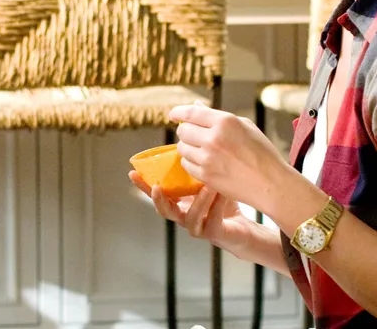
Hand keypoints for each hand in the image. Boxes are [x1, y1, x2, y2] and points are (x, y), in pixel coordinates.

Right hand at [129, 171, 255, 249]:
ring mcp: (198, 228)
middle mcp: (184, 216)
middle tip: (157, 187)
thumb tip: (189, 142)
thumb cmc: (224, 201)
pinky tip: (223, 194)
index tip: (132, 173)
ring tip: (208, 185)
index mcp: (179, 203)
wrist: (244, 227)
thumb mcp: (208, 181)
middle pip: (164, 211)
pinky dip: (217, 207)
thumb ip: (196, 170)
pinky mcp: (214, 234)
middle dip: (159, 199)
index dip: (143, 185)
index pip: (157, 194)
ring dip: (198, 201)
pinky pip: (213, 221)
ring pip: (190, 218)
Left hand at [169, 101, 290, 213]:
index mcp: (225, 121)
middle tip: (193, 136)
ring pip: (182, 148)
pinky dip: (192, 163)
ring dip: (188, 148)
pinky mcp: (206, 175)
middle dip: (186, 132)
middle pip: (183, 131)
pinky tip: (204, 163)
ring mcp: (208, 158)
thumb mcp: (245, 127)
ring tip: (202, 150)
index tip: (173, 115)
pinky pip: (187, 165)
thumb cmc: (262, 153)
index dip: (178, 113)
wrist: (271, 183)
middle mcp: (213, 138)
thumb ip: (217, 116)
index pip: (190, 113)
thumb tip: (196, 106)